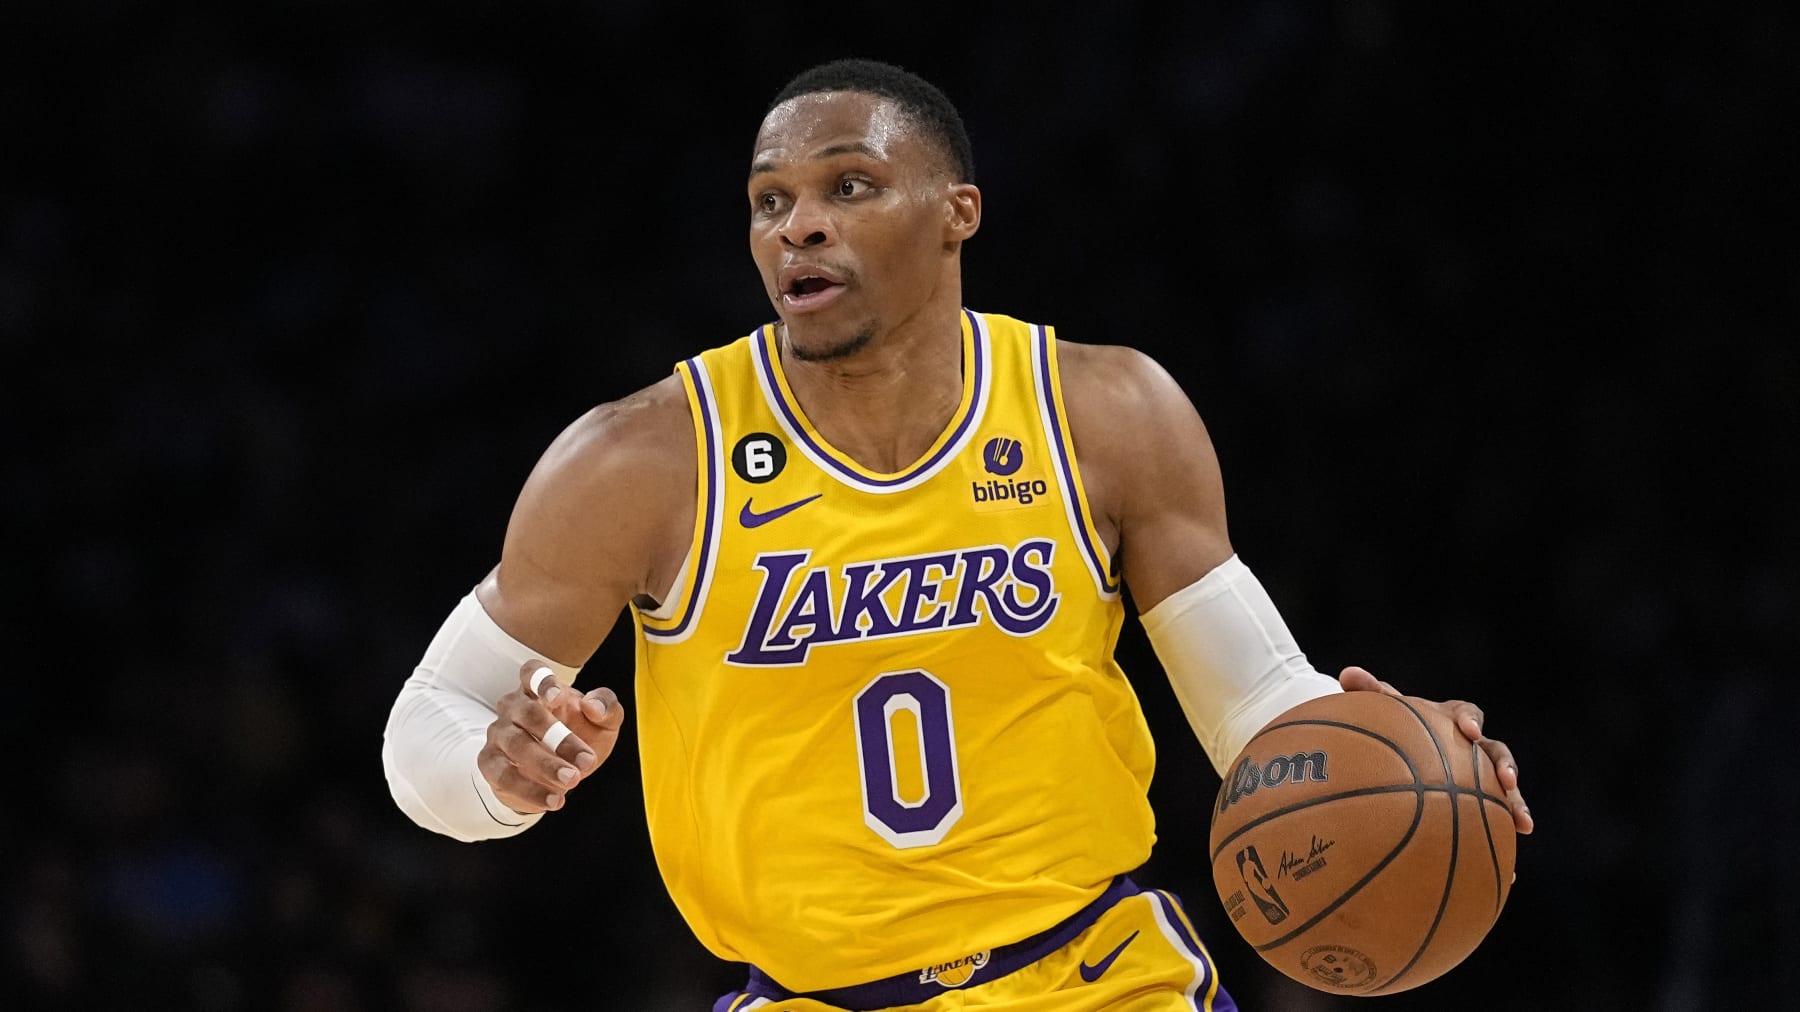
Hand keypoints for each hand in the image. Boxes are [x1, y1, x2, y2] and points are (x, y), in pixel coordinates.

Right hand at [477, 660, 626, 814]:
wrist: (556, 774)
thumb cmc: (580, 736)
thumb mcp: (604, 723)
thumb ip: (607, 707)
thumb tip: (592, 705)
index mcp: (539, 689)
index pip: (531, 672)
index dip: (541, 681)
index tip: (557, 697)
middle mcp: (514, 707)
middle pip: (528, 713)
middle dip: (558, 738)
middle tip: (587, 761)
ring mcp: (498, 734)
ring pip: (516, 745)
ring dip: (545, 765)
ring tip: (573, 781)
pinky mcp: (490, 763)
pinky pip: (504, 775)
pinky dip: (530, 790)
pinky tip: (555, 800)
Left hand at [1339, 666, 1533, 835]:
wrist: (1401, 747)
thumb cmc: (1393, 725)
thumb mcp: (1381, 709)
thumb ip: (1368, 691)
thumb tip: (1347, 673)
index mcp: (1453, 719)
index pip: (1467, 714)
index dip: (1471, 721)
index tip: (1468, 731)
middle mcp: (1472, 747)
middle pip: (1497, 753)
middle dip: (1506, 766)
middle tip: (1508, 780)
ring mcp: (1479, 776)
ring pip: (1504, 790)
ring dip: (1515, 804)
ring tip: (1523, 825)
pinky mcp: (1479, 804)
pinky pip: (1493, 824)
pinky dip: (1500, 846)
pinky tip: (1509, 874)